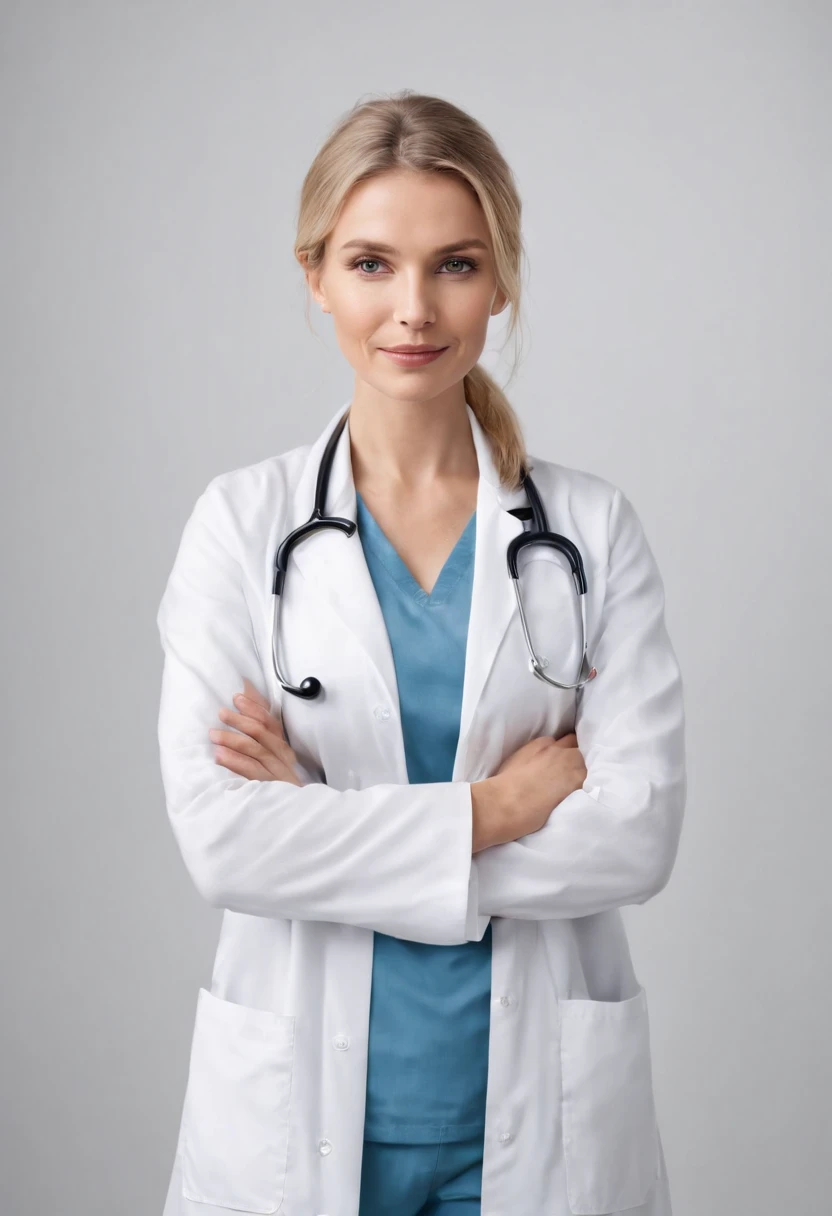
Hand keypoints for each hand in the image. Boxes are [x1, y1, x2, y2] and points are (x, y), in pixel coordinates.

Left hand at [209, 677, 303, 785]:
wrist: (295, 818)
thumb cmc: (279, 789)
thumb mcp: (273, 765)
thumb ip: (260, 746)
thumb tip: (243, 721)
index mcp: (283, 751)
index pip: (271, 724)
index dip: (255, 709)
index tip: (238, 698)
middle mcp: (283, 759)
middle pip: (263, 734)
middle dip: (241, 720)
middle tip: (222, 713)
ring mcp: (278, 774)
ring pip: (256, 750)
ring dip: (233, 739)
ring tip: (213, 734)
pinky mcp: (271, 789)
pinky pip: (252, 772)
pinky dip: (235, 762)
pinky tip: (219, 756)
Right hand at [474, 731, 586, 848]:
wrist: (503, 803)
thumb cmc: (500, 789)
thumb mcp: (514, 764)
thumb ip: (531, 760)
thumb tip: (537, 769)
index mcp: (539, 744)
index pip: (562, 742)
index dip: (564, 754)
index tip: (562, 766)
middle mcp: (556, 749)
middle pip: (577, 747)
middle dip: (577, 759)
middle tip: (572, 775)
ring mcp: (568, 763)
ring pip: (587, 762)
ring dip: (584, 772)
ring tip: (579, 787)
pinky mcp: (577, 780)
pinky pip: (591, 779)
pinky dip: (589, 786)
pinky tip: (584, 796)